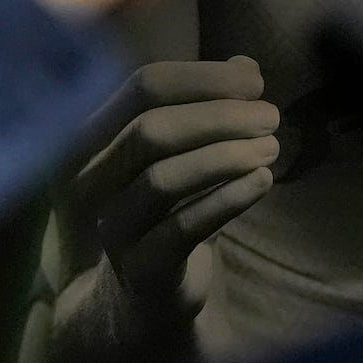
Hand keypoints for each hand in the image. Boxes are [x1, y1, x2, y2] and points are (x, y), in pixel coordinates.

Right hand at [47, 56, 278, 358]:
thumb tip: (246, 67)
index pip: (144, 86)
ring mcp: (112, 225)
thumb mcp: (185, 149)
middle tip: (271, 115)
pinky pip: (181, 228)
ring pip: (163, 178)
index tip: (254, 83)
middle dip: (219, 115)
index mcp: (97, 133)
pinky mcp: (140, 268)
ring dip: (225, 156)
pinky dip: (226, 199)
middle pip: (151, 129)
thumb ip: (209, 104)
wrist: (146, 295)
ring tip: (272, 146)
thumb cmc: (168, 206)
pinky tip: (262, 181)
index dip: (203, 78)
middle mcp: (91, 176)